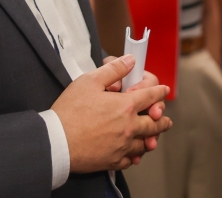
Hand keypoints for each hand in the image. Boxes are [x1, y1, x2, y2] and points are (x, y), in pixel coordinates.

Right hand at [53, 56, 172, 172]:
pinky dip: (135, 155)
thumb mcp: (89, 81)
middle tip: (165, 120)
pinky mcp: (113, 161)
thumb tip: (131, 61)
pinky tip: (134, 153)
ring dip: (151, 138)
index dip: (159, 92)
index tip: (164, 91)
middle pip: (154, 123)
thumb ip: (113, 70)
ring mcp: (123, 146)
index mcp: (126, 105)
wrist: (56, 142)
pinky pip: (131, 159)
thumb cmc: (70, 111)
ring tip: (153, 138)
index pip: (150, 96)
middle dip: (162, 120)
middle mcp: (129, 127)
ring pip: (145, 143)